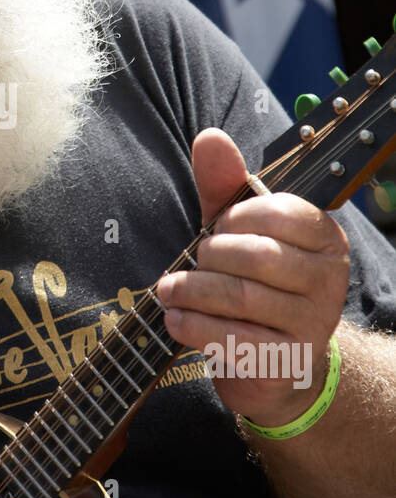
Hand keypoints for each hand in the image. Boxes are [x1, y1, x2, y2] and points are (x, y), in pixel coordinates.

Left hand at [155, 128, 349, 427]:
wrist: (277, 360)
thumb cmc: (254, 281)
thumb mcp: (240, 229)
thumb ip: (225, 185)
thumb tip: (210, 137)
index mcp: (325, 236)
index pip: (277, 212)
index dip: (233, 217)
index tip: (213, 229)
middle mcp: (330, 278)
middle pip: (256, 256)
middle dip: (208, 256)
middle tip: (188, 262)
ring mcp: (315, 321)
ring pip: (241, 297)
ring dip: (192, 291)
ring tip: (168, 289)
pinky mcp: (290, 359)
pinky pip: (237, 339)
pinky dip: (196, 327)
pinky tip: (175, 319)